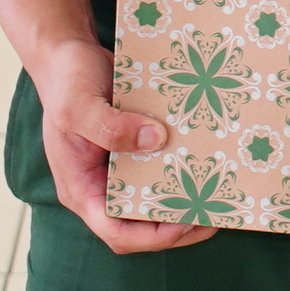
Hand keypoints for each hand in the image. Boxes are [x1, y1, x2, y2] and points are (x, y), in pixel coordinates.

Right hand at [30, 36, 209, 255]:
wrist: (69, 54)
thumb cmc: (67, 81)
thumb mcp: (78, 104)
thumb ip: (110, 126)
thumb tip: (156, 140)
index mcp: (82, 188)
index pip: (116, 232)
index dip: (153, 236)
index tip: (187, 222)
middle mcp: (102, 186)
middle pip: (143, 224)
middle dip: (181, 224)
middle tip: (219, 211)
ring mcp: (120, 169)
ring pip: (156, 198)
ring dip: (188, 199)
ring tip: (223, 192)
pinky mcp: (136, 149)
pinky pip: (163, 168)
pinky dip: (186, 169)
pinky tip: (213, 158)